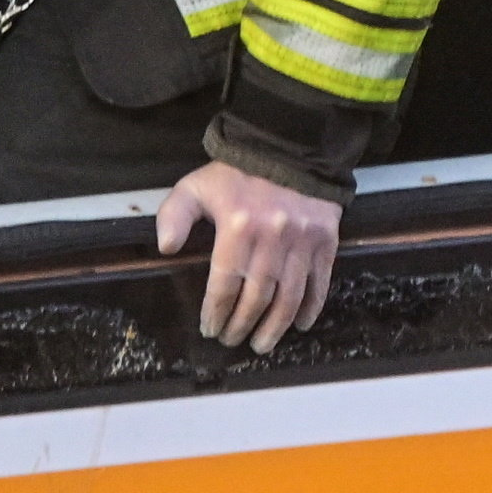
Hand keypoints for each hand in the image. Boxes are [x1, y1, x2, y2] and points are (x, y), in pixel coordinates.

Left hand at [160, 159, 343, 354]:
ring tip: (262, 345)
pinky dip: (311, 307)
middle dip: (241, 325)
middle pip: (256, 298)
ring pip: (288, 297)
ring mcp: (302, 241)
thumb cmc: (239, 173)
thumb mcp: (197, 186)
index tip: (210, 329)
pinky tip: (301, 325)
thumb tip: (166, 247)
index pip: (224, 285)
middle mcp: (271, 238)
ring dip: (275, 327)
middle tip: (232, 340)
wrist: (291, 147)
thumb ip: (175, 215)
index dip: (216, 313)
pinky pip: (320, 282)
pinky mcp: (326, 240)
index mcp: (237, 228)